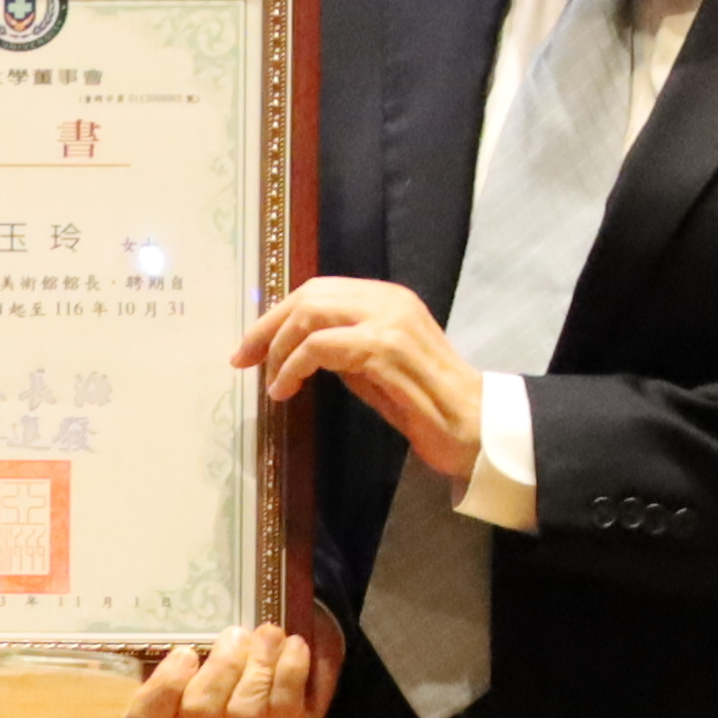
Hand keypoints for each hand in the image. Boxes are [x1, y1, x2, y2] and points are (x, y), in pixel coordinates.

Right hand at [128, 615, 342, 717]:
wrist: (286, 654)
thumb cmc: (234, 645)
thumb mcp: (204, 637)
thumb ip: (183, 638)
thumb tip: (150, 621)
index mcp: (173, 706)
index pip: (148, 716)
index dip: (164, 689)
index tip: (185, 653)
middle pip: (201, 713)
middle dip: (223, 668)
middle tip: (237, 634)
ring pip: (246, 710)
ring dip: (261, 665)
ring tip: (270, 633)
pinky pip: (286, 706)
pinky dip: (291, 670)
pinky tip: (294, 646)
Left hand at [240, 277, 487, 481]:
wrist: (474, 427)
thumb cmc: (424, 403)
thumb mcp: (373, 367)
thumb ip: (341, 348)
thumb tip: (294, 346)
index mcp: (387, 298)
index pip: (318, 291)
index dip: (276, 315)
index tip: (249, 346)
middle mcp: (388, 301)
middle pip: (308, 296)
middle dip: (267, 327)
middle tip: (243, 359)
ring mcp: (389, 322)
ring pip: (311, 314)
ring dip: (280, 349)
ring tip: (272, 382)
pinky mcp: (386, 350)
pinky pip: (322, 347)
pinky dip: (293, 367)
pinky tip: (285, 390)